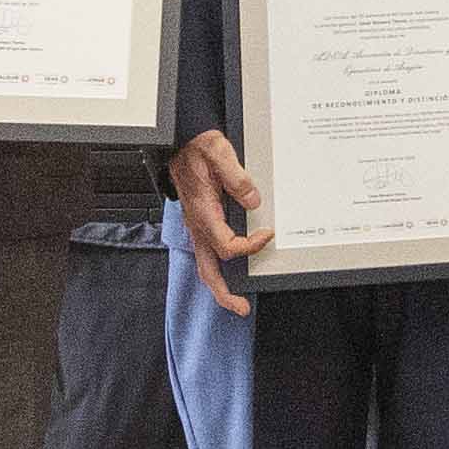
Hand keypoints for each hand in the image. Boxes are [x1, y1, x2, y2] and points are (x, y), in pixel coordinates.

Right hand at [170, 128, 269, 310]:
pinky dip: (218, 267)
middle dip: (223, 292)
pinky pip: (208, 252)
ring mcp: (198, 226)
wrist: (180, 142)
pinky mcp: (201, 222)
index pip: (226, 245)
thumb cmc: (197, 147)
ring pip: (205, 264)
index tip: (267, 235)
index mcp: (203, 212)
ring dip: (219, 285)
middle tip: (242, 307)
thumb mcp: (218, 152)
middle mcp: (198, 224)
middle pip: (207, 269)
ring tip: (236, 299)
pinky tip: (230, 271)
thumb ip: (236, 176)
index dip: (249, 246)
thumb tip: (252, 200)